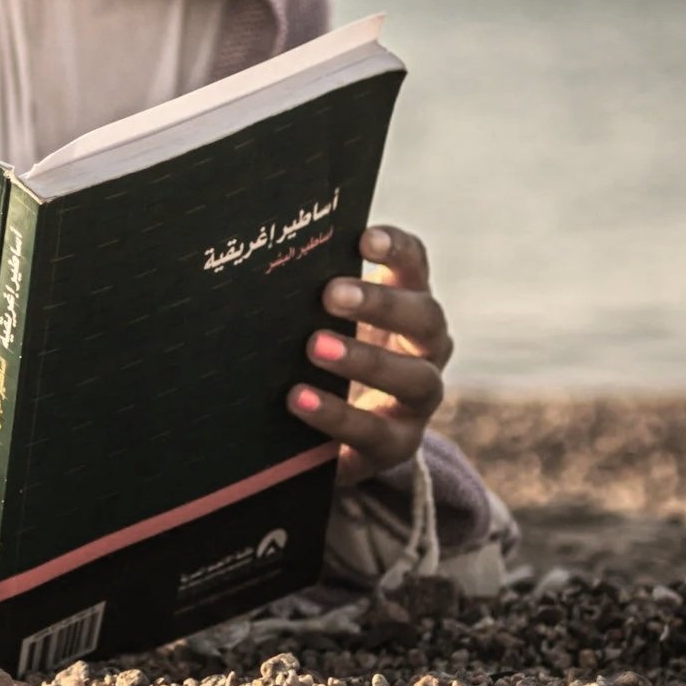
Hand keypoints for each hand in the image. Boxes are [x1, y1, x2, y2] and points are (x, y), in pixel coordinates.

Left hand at [288, 224, 451, 487]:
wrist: (330, 435)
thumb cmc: (321, 357)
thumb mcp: (321, 322)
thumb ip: (308, 293)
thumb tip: (260, 258)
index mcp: (407, 305)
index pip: (414, 265)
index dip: (396, 249)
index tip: (364, 239)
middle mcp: (426, 349)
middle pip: (425, 317)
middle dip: (381, 304)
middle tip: (331, 294)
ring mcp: (418, 401)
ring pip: (416, 379)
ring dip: (366, 360)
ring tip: (315, 347)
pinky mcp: (396, 445)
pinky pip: (376, 433)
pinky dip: (337, 415)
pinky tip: (298, 399)